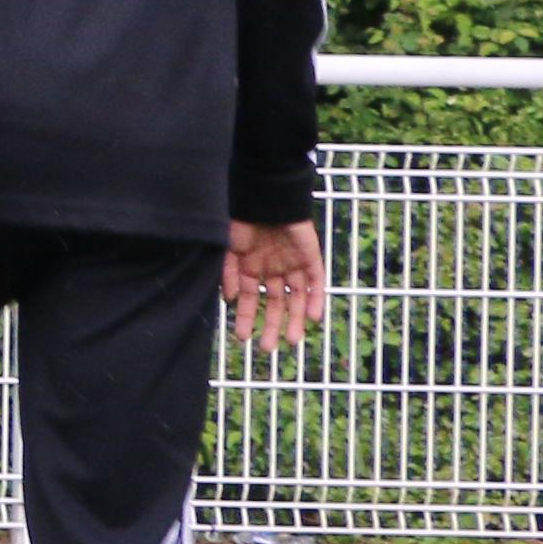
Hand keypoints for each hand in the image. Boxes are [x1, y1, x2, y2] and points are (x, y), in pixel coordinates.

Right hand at [226, 217, 327, 348]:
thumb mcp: (226, 248)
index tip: (242, 337)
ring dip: (296, 319)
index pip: (251, 299)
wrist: (265, 195)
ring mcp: (292, 263)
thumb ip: (228, 273)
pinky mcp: (310, 256)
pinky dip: (316, 299)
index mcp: (251, 267)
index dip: (247, 317)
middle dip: (272, 325)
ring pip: (297, 297)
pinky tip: (313, 318)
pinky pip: (316, 281)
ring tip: (292, 341)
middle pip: (276, 303)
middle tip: (268, 348)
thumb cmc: (241, 218)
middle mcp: (272, 269)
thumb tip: (230, 300)